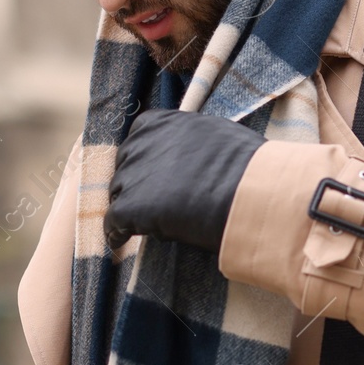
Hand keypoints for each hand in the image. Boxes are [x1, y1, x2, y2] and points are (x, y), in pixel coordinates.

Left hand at [104, 108, 265, 251]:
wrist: (250, 195)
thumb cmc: (247, 170)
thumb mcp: (218, 137)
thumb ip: (194, 142)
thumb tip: (194, 158)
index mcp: (164, 123)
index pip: (140, 135)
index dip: (144, 158)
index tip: (152, 173)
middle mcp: (144, 143)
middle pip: (125, 164)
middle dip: (134, 182)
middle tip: (147, 202)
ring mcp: (135, 174)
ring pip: (118, 192)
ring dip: (127, 206)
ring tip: (135, 224)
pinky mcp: (132, 205)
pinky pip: (113, 220)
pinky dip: (115, 232)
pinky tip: (120, 241)